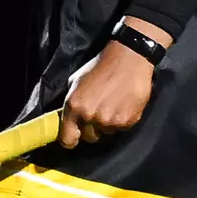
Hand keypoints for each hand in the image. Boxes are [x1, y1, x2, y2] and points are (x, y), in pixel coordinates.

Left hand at [59, 18, 172, 147]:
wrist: (129, 58)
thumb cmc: (101, 66)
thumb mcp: (77, 80)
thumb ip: (73, 102)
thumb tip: (71, 118)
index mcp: (75, 106)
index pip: (67, 139)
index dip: (71, 139)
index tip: (75, 135)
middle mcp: (90, 116)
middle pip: (89, 138)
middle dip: (92, 129)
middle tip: (98, 112)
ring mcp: (110, 121)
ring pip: (106, 133)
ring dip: (108, 123)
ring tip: (113, 104)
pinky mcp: (127, 122)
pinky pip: (121, 128)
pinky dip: (121, 120)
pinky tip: (123, 104)